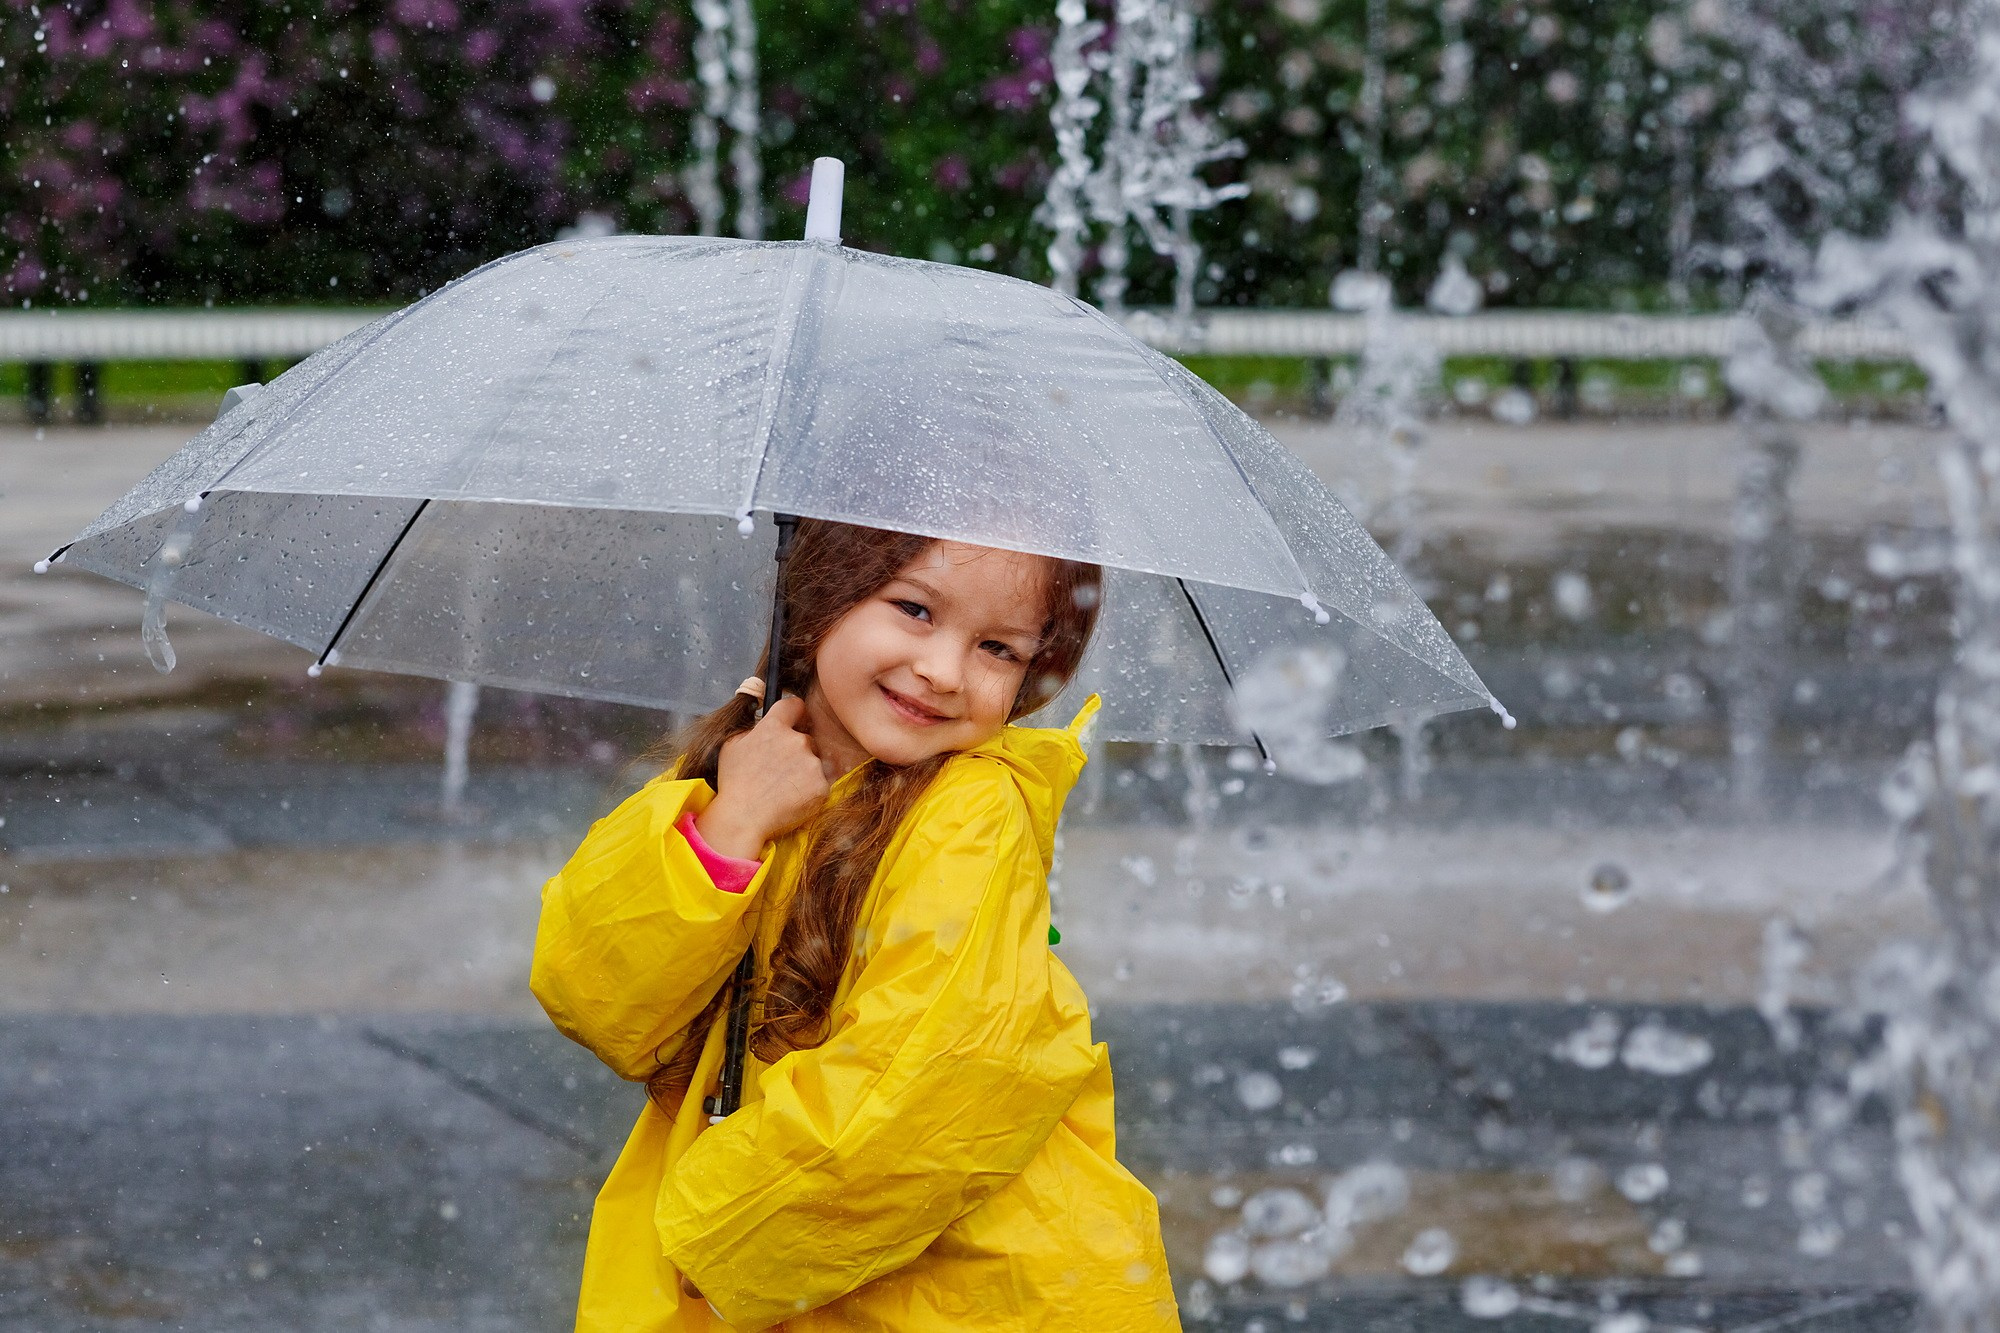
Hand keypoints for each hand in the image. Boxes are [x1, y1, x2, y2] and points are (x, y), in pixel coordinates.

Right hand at [696, 695, 829, 858]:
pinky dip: (810, 791)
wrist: (743, 817)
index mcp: (774, 727)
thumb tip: (762, 723)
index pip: (795, 705)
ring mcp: (811, 763)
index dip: (795, 713)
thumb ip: (752, 729)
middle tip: (779, 771)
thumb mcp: (732, 746)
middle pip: (806, 739)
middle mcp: (797, 741)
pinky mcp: (821, 786)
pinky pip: (820, 783)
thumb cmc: (734, 783)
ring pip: (814, 762)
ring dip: (804, 772)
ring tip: (783, 788)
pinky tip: (792, 799)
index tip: (795, 721)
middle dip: (797, 751)